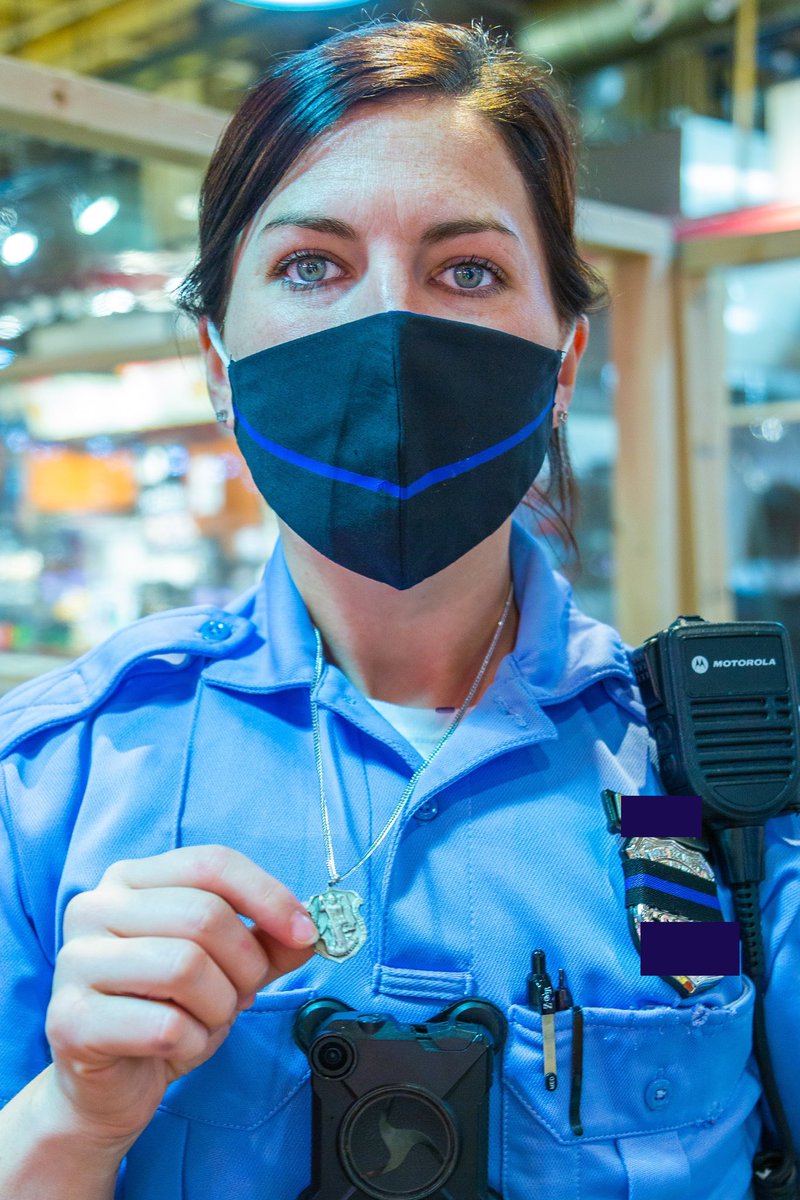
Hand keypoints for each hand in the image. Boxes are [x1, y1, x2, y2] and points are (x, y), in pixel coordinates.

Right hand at [44, 845, 318, 1148]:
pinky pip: (164, 1025)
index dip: (268, 896)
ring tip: (209, 1019)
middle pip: (204, 915)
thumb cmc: (166, 1012)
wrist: (109, 1087)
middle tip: (245, 992)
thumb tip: (312, 930)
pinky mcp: (70, 1019)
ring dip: (220, 1005)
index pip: (212, 863)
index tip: (305, 932)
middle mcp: (94, 907)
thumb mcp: (226, 968)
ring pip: (185, 967)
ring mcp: (76, 961)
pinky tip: (178, 1046)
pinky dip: (193, 1043)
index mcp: (131, 879)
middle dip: (246, 963)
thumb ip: (267, 942)